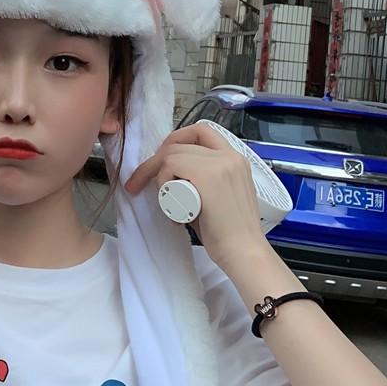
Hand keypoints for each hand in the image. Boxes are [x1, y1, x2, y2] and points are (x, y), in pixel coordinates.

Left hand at [124, 123, 269, 272]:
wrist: (245, 254)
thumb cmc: (230, 233)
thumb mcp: (219, 194)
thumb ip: (202, 179)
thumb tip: (172, 174)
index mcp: (235, 158)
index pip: (200, 131)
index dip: (176, 140)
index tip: (162, 159)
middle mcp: (230, 156)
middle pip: (179, 143)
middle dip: (156, 161)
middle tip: (141, 180)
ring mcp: (220, 164)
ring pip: (172, 154)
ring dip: (158, 175)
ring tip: (167, 202)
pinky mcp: (207, 176)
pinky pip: (170, 165)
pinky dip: (162, 182)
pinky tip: (172, 206)